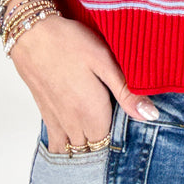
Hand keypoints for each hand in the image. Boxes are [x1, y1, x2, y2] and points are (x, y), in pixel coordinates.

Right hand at [9, 13, 157, 152]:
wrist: (32, 34)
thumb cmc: (70, 42)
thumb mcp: (104, 61)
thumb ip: (126, 92)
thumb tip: (151, 116)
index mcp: (92, 112)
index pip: (109, 141)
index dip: (119, 132)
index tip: (125, 118)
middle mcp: (73, 122)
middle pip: (91, 147)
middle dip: (102, 141)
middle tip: (112, 121)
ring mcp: (56, 120)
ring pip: (72, 150)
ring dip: (84, 145)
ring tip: (94, 131)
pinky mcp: (44, 113)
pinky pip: (54, 143)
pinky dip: (64, 146)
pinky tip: (73, 134)